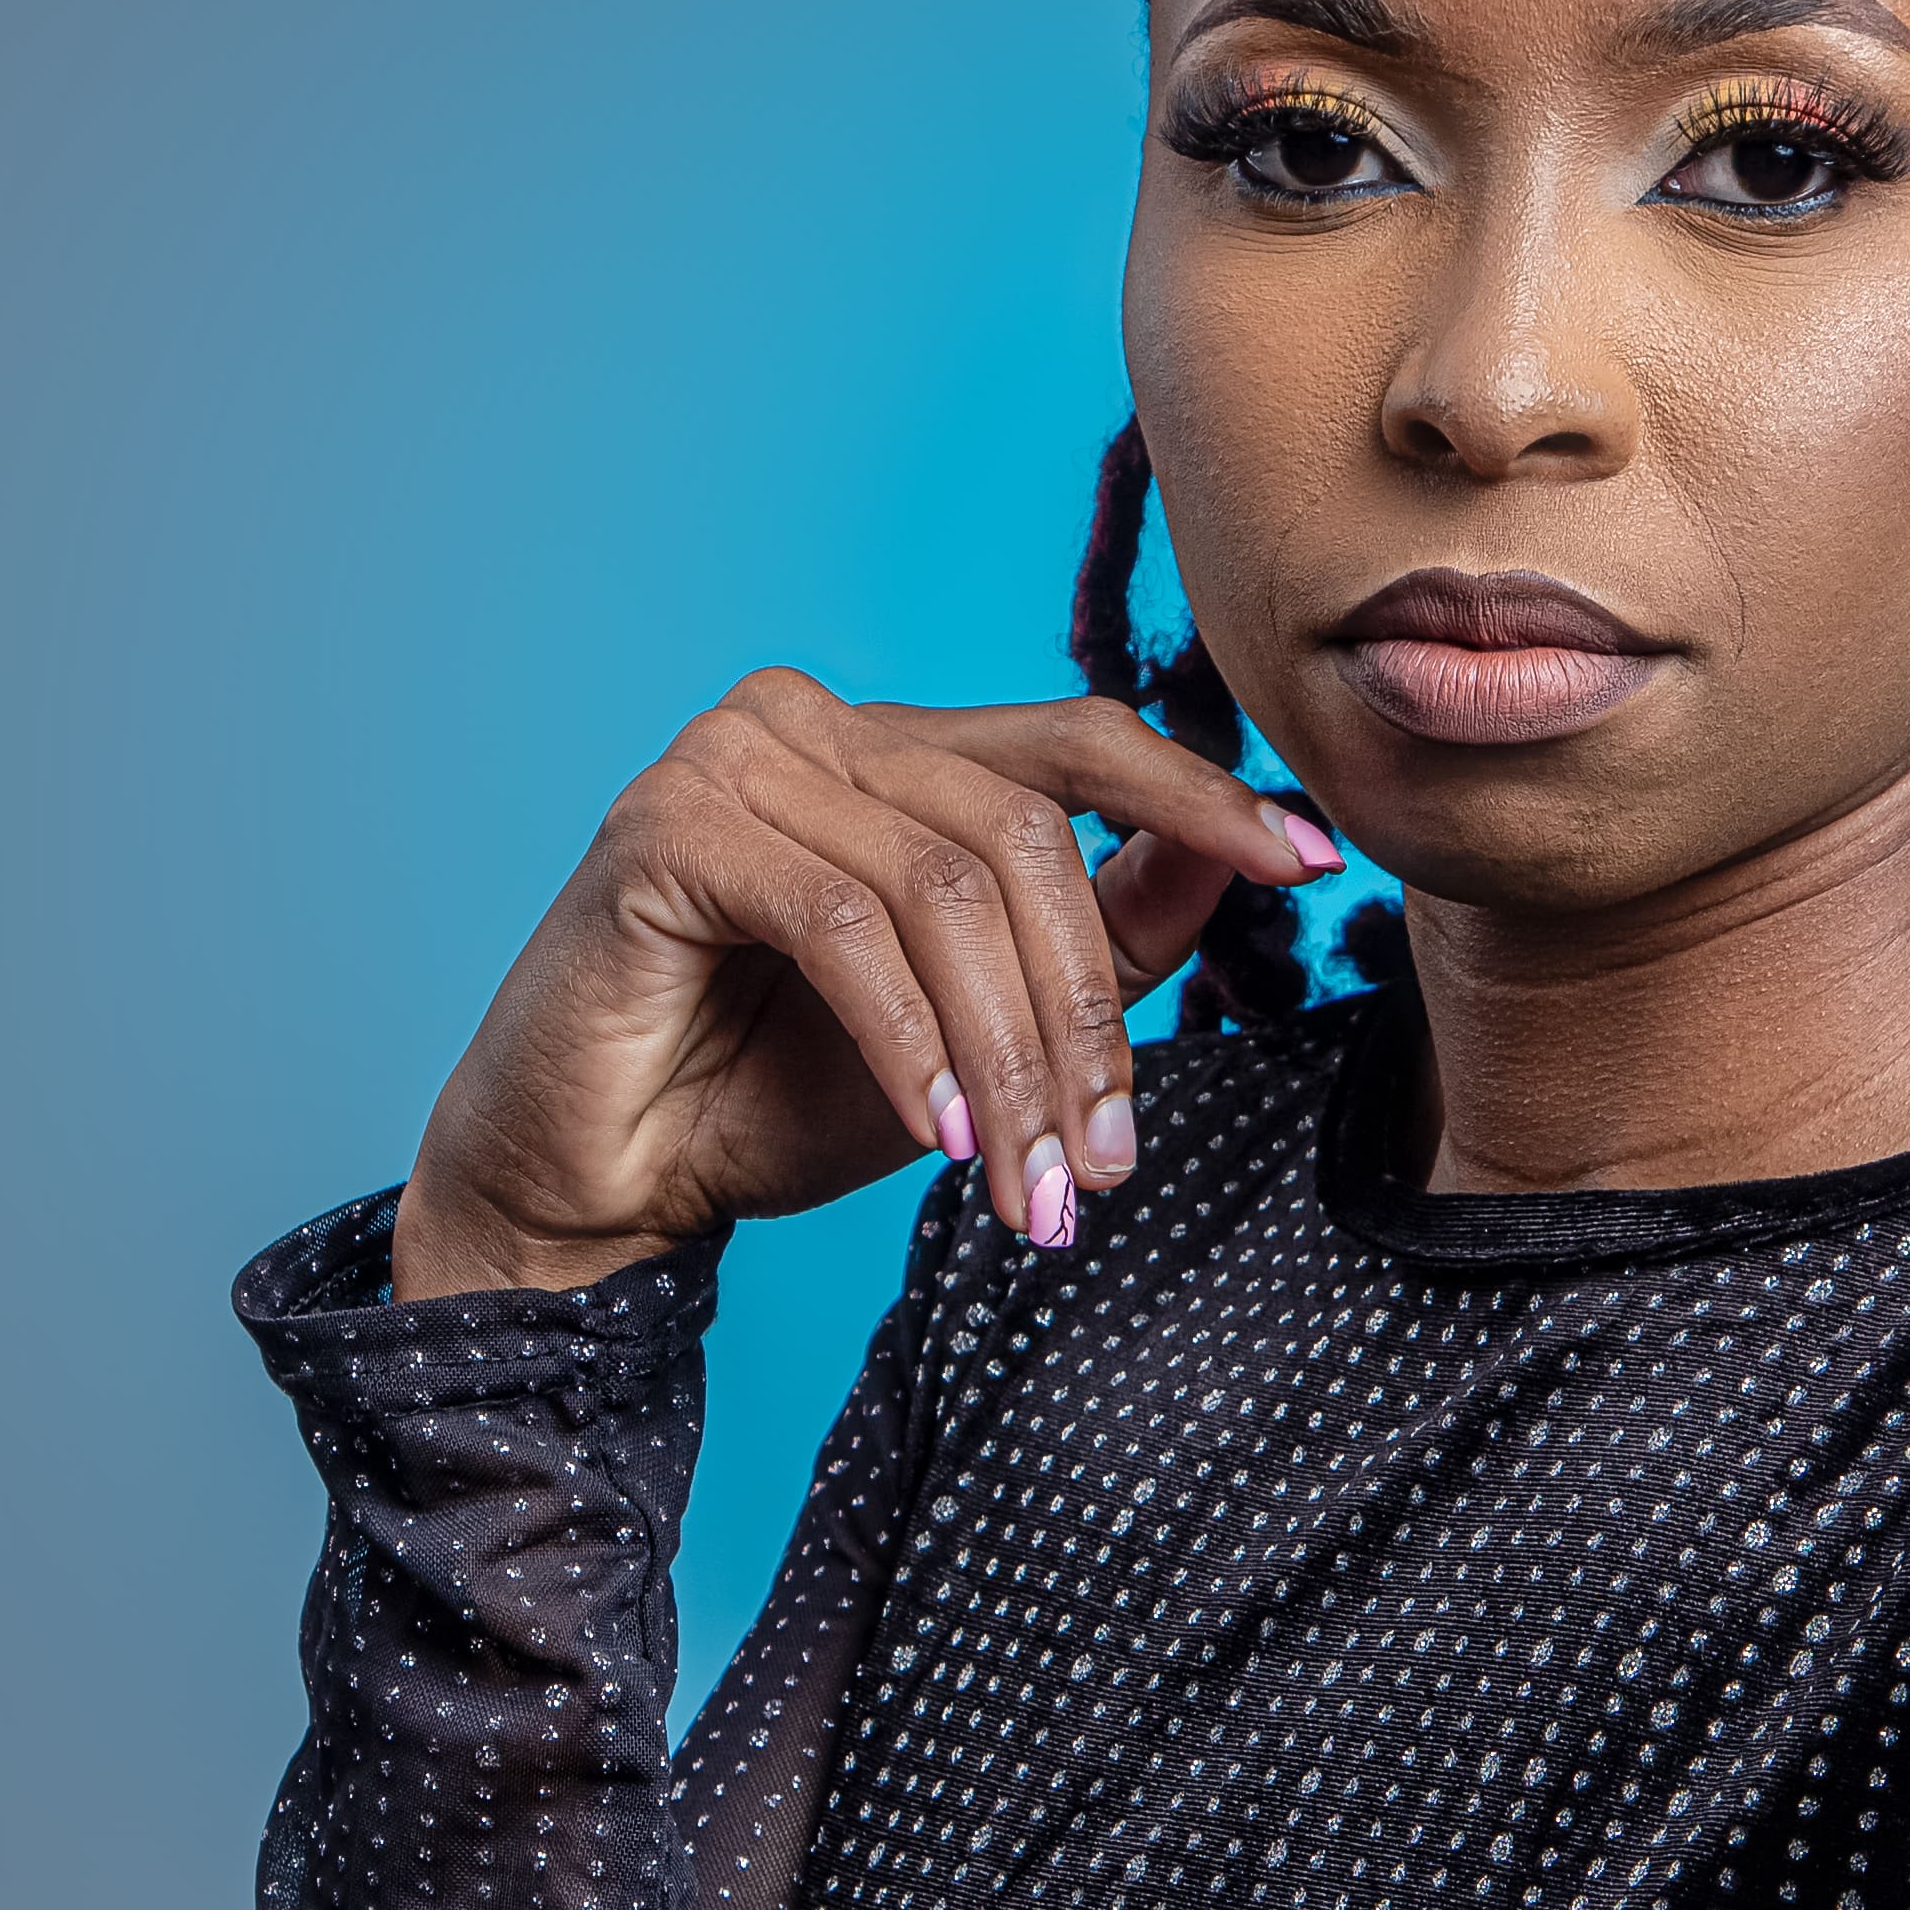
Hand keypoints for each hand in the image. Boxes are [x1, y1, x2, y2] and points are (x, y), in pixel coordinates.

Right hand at [390, 672, 1340, 1295]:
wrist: (599, 1185)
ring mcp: (732, 760)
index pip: (1076, 739)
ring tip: (1028, 1186)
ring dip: (1010, 1056)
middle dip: (1086, 1015)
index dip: (1198, 795)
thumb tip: (1230, 863)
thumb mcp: (978, 1029)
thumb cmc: (774, 1099)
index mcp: (891, 748)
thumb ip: (1094, 940)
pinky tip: (943, 1139)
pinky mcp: (668, 830)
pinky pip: (848, 930)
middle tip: (1102, 1165)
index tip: (1310, 864)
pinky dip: (914, 1046)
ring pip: (950, 890)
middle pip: (1026, 834)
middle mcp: (810, 722)